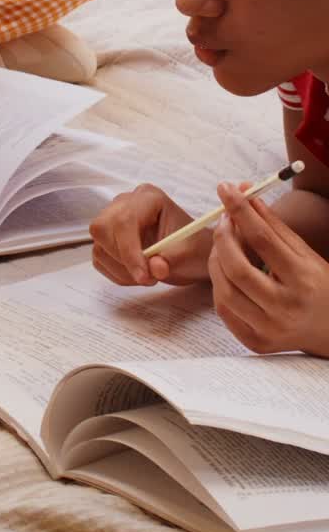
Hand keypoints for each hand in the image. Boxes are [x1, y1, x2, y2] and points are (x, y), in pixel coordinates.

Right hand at [90, 184, 212, 285]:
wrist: (191, 253)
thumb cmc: (193, 247)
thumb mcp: (189, 254)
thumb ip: (171, 260)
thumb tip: (154, 268)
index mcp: (148, 198)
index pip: (124, 220)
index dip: (129, 250)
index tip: (144, 276)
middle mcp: (126, 204)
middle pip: (102, 229)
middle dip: (122, 259)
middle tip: (147, 277)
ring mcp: (113, 220)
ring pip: (99, 247)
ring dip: (122, 271)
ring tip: (149, 276)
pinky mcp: (107, 239)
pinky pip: (100, 260)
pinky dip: (118, 274)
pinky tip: (138, 275)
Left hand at [208, 183, 328, 355]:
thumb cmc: (317, 284)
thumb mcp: (304, 252)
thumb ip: (273, 225)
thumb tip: (244, 194)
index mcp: (302, 278)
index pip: (263, 239)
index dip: (241, 210)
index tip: (226, 189)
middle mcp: (286, 307)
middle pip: (238, 268)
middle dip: (222, 238)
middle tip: (222, 219)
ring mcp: (269, 329)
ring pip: (225, 291)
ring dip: (216, 261)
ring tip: (223, 245)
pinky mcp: (255, 342)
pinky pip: (224, 310)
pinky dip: (219, 286)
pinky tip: (225, 272)